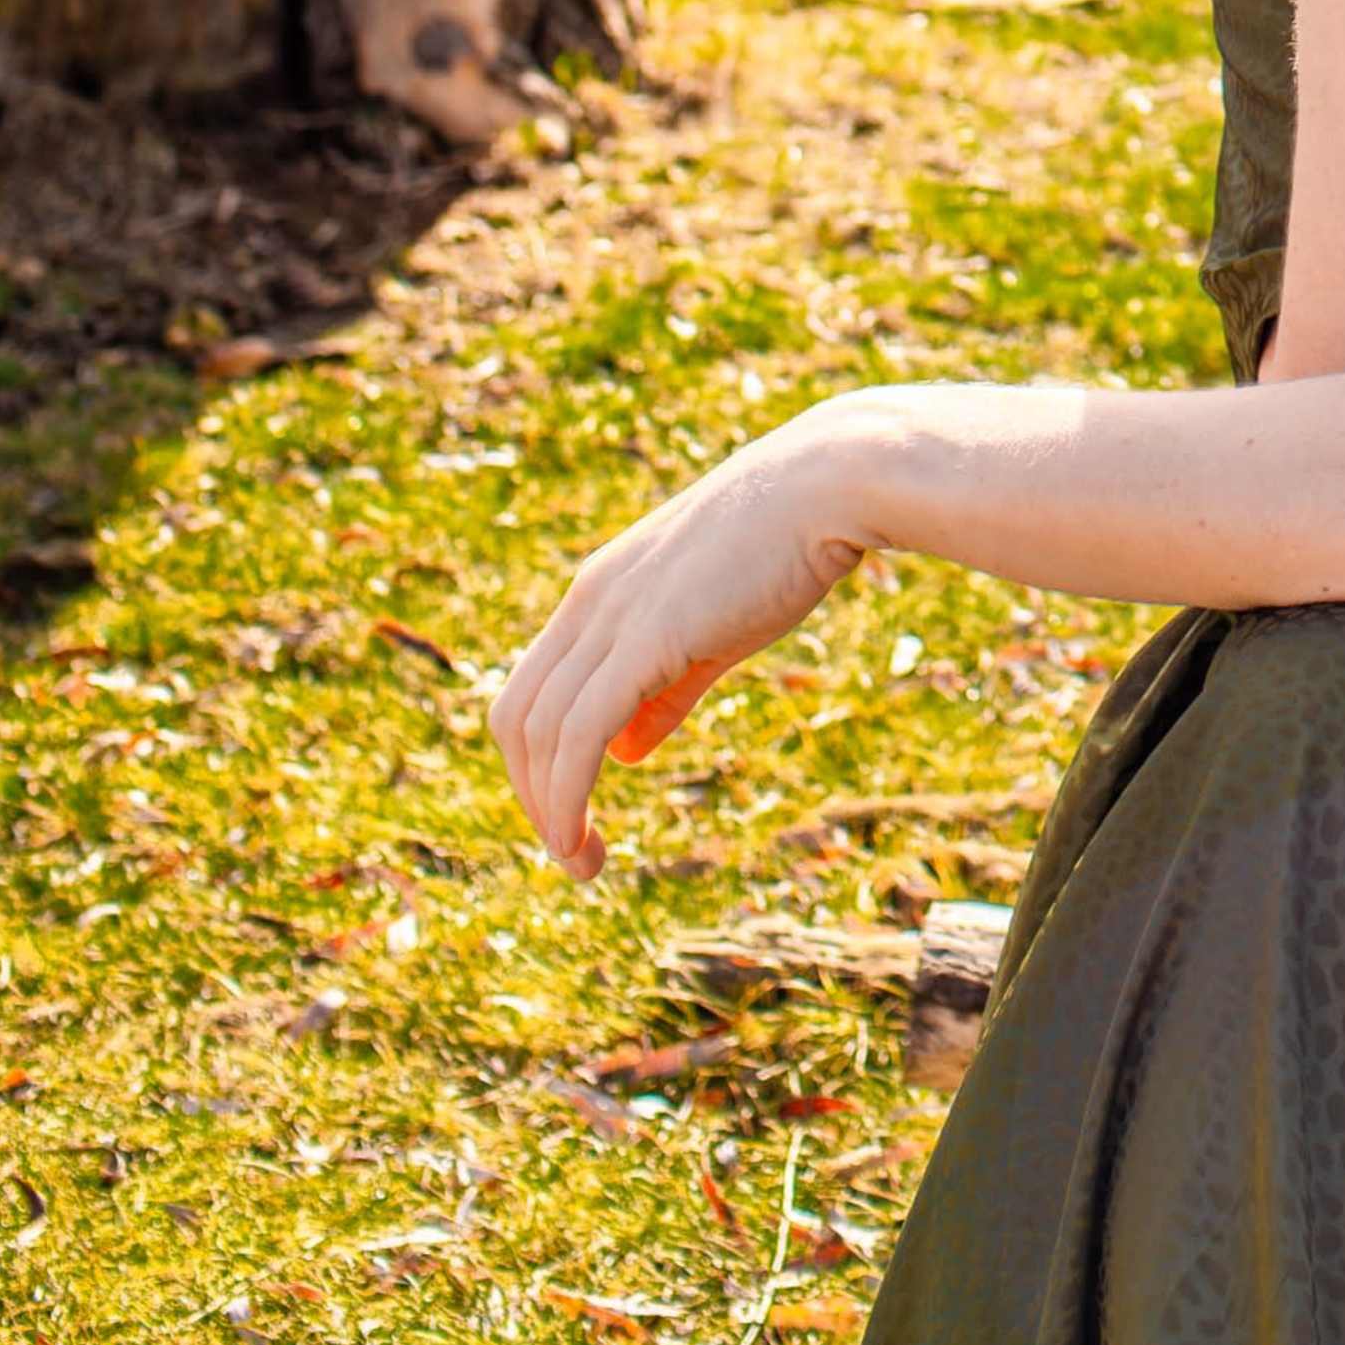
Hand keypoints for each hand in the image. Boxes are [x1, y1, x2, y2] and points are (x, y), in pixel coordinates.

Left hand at [488, 405, 875, 879]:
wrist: (828, 483)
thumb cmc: (784, 544)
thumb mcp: (711, 625)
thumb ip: (665, 688)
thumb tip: (624, 750)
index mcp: (598, 591)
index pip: (533, 689)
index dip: (540, 759)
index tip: (571, 809)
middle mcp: (588, 602)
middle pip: (517, 717)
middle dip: (532, 794)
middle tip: (572, 849)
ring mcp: (612, 618)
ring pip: (541, 732)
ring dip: (548, 811)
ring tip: (581, 862)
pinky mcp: (646, 639)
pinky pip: (580, 735)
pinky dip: (566, 798)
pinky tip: (579, 841)